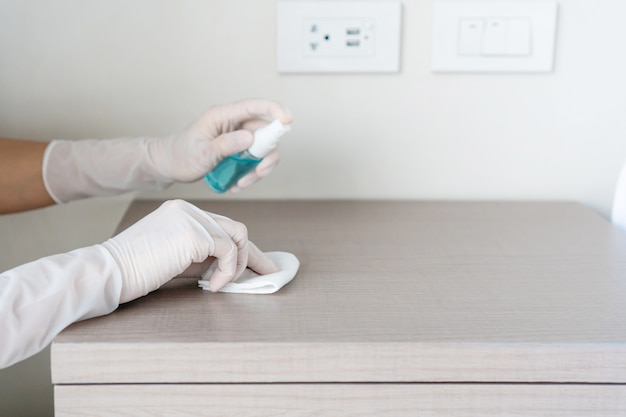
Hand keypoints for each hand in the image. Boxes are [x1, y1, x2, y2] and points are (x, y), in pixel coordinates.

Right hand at [102, 199, 277, 301]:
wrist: (108, 272)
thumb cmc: (135, 270)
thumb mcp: (175, 259)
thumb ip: (201, 257)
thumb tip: (229, 268)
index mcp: (183, 212)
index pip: (223, 227)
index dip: (243, 249)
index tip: (261, 265)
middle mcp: (189, 210)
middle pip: (236, 229)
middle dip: (253, 255)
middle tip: (267, 275)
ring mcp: (192, 218)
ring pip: (237, 238)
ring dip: (237, 265)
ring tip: (222, 284)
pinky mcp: (194, 234)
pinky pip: (228, 251)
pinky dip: (227, 272)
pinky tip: (213, 286)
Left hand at [149, 98, 291, 189]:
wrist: (169, 165)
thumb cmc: (180, 155)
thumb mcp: (202, 153)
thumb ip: (225, 145)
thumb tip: (250, 139)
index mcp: (223, 115)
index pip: (255, 106)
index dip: (275, 110)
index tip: (288, 121)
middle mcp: (233, 123)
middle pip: (265, 132)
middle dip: (266, 155)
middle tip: (259, 172)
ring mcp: (237, 137)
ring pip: (262, 149)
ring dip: (258, 168)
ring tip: (242, 183)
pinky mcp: (238, 150)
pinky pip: (254, 160)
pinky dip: (250, 174)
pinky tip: (237, 183)